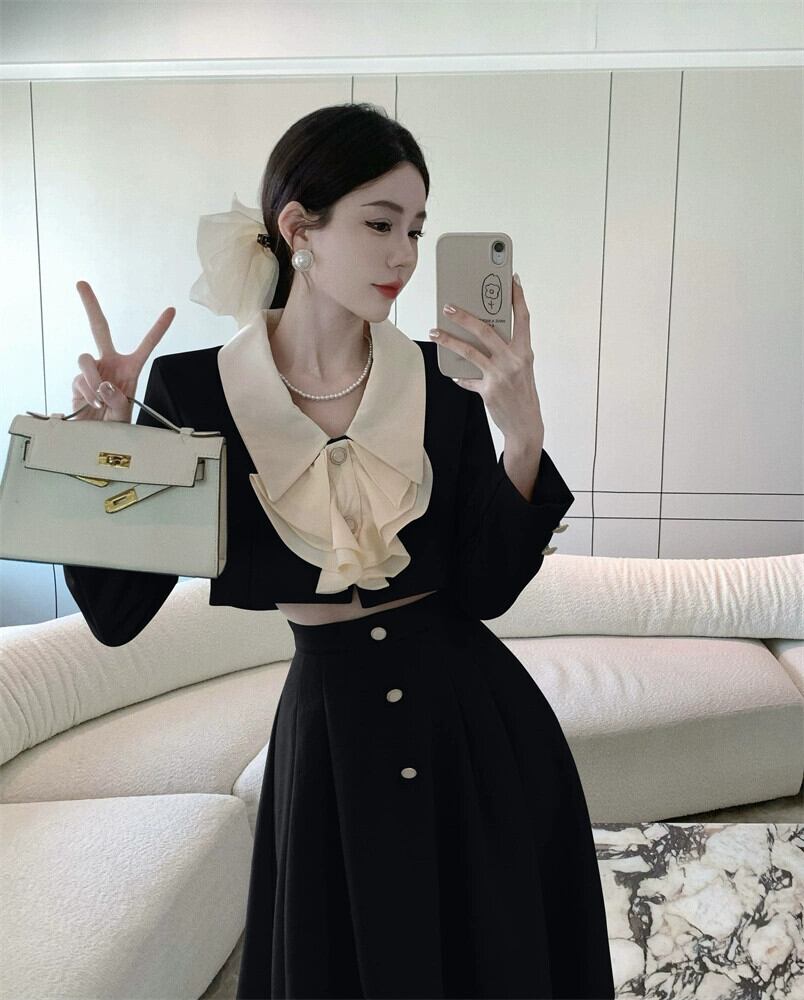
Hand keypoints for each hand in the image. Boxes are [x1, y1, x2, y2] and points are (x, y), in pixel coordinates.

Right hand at [71, 281, 175, 422]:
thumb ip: (118, 400)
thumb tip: (104, 384)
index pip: (146, 345)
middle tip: (80, 283)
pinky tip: (93, 403)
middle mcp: (110, 363)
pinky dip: (87, 393)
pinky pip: (80, 379)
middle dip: (90, 305)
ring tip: (100, 398)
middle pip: (99, 328)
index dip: (158, 328)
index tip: (172, 310)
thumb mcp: (125, 414)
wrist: (98, 436)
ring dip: (93, 380)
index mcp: (130, 368)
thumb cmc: (116, 423)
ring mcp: (92, 370)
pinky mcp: (77, 380)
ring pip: (85, 359)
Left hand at [428, 274, 543, 440]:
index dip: (517, 298)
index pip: (522, 318)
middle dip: (465, 316)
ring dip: (449, 340)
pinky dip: (460, 375)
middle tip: (448, 307)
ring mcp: (501, 375)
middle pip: (486, 330)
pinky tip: (453, 373)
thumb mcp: (521, 368)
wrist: (526, 424)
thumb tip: (483, 337)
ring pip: (470, 351)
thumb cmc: (522, 394)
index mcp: (524, 351)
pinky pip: (468, 378)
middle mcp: (514, 360)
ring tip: (435, 332)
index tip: (511, 280)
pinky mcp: (489, 390)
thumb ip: (507, 352)